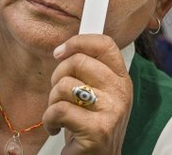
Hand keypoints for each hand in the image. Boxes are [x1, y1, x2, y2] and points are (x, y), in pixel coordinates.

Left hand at [43, 34, 131, 154]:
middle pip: (78, 61)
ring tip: (59, 114)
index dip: (78, 42)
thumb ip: (87, 71)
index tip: (60, 52)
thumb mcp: (95, 94)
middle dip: (57, 76)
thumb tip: (65, 48)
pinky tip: (56, 128)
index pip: (104, 44)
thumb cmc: (90, 127)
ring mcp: (112, 111)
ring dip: (52, 101)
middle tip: (58, 94)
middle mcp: (121, 92)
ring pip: (65, 85)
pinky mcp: (98, 130)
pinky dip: (49, 120)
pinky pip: (59, 110)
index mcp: (121, 79)